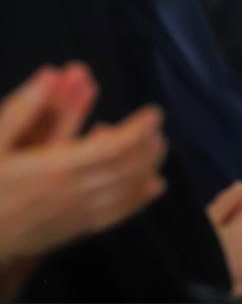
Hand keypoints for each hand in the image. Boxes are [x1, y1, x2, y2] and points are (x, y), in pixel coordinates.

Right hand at [0, 67, 167, 257]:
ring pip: (127, 191)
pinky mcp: (75, 230)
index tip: (154, 112)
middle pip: (127, 169)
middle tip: (157, 128)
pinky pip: (117, 215)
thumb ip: (22, 110)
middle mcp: (73, 194)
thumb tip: (48, 74)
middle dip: (148, 146)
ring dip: (148, 168)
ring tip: (158, 148)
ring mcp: (77, 215)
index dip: (138, 129)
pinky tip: (153, 185)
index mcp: (55, 169)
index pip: (113, 147)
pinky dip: (140, 199)